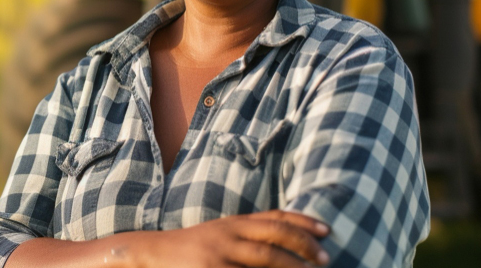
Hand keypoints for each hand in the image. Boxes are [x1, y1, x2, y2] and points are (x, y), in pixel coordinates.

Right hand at [135, 210, 330, 267]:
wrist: (152, 253)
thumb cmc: (191, 249)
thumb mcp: (220, 234)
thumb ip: (247, 235)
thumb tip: (283, 243)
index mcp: (234, 222)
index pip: (275, 217)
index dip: (303, 222)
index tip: (327, 231)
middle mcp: (229, 234)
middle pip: (275, 236)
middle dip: (304, 246)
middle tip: (325, 258)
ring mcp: (220, 254)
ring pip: (265, 258)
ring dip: (291, 266)